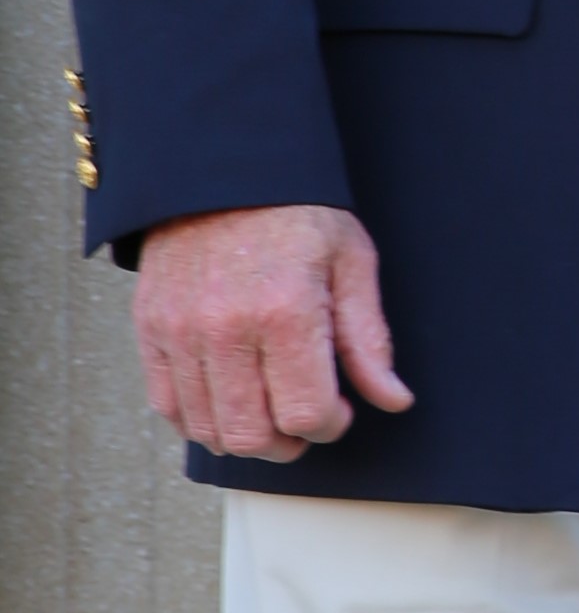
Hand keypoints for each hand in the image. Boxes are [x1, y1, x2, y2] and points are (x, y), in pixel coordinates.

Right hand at [131, 203, 413, 462]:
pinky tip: (230, 400)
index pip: (306, 415)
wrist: (223, 170)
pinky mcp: (150, 328)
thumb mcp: (352, 263)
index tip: (339, 407)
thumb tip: (392, 399)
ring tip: (269, 408)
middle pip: (252, 436)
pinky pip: (168, 405)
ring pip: (208, 430)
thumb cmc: (298, 213)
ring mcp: (180, 331)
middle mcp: (225, 328)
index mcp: (285, 313)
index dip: (331, 425)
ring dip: (245, 436)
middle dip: (289, 442)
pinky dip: (199, 419)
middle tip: (304, 417)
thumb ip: (369, 340)